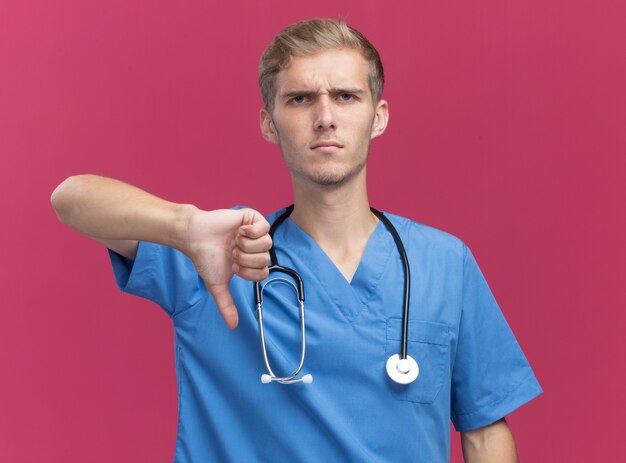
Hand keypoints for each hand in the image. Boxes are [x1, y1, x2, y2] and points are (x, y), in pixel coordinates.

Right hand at [186, 208, 270, 328]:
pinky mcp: (251, 218)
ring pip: (267, 244)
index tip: (233, 265)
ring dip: (246, 245)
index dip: (247, 271)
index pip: (263, 273)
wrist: (195, 237)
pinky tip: (238, 231)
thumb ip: (226, 304)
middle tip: (232, 252)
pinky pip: (264, 227)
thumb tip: (232, 326)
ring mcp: (254, 232)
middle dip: (245, 259)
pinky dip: (250, 231)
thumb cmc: (205, 258)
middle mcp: (255, 248)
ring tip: (234, 241)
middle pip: (266, 259)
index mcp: (250, 262)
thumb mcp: (217, 285)